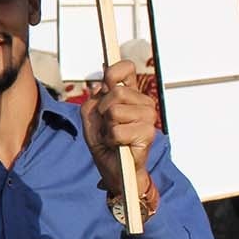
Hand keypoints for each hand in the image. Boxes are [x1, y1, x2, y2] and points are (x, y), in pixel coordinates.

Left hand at [79, 60, 157, 198]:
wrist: (114, 169)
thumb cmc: (105, 142)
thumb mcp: (91, 117)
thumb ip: (93, 100)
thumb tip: (100, 87)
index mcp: (130, 94)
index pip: (127, 69)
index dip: (114, 72)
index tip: (107, 82)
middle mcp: (143, 103)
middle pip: (115, 92)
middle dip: (102, 111)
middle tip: (107, 125)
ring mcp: (148, 117)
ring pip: (114, 111)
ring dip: (107, 127)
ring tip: (113, 136)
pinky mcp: (148, 134)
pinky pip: (117, 130)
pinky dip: (111, 139)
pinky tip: (117, 144)